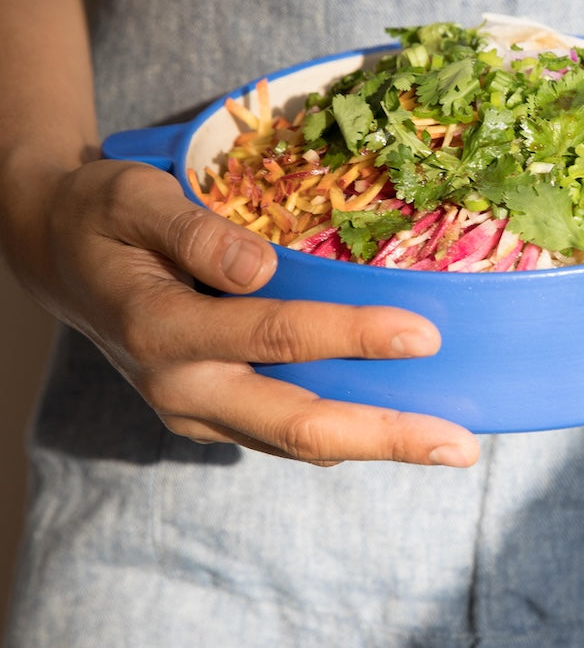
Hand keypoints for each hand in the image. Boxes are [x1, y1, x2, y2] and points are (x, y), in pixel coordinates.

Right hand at [7, 159, 479, 466]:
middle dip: (386, 436)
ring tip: (447, 445)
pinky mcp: (208, 417)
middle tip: (461, 446)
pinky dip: (341, 433)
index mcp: (162, 328)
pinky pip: (282, 434)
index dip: (353, 336)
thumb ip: (191, 231)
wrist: (58, 260)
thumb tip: (260, 266)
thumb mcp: (130, 201)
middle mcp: (181, 387)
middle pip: (298, 424)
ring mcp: (194, 412)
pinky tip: (392, 425)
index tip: (425, 336)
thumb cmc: (102, 219)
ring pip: (296, 443)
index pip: (276, 336)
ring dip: (375, 446)